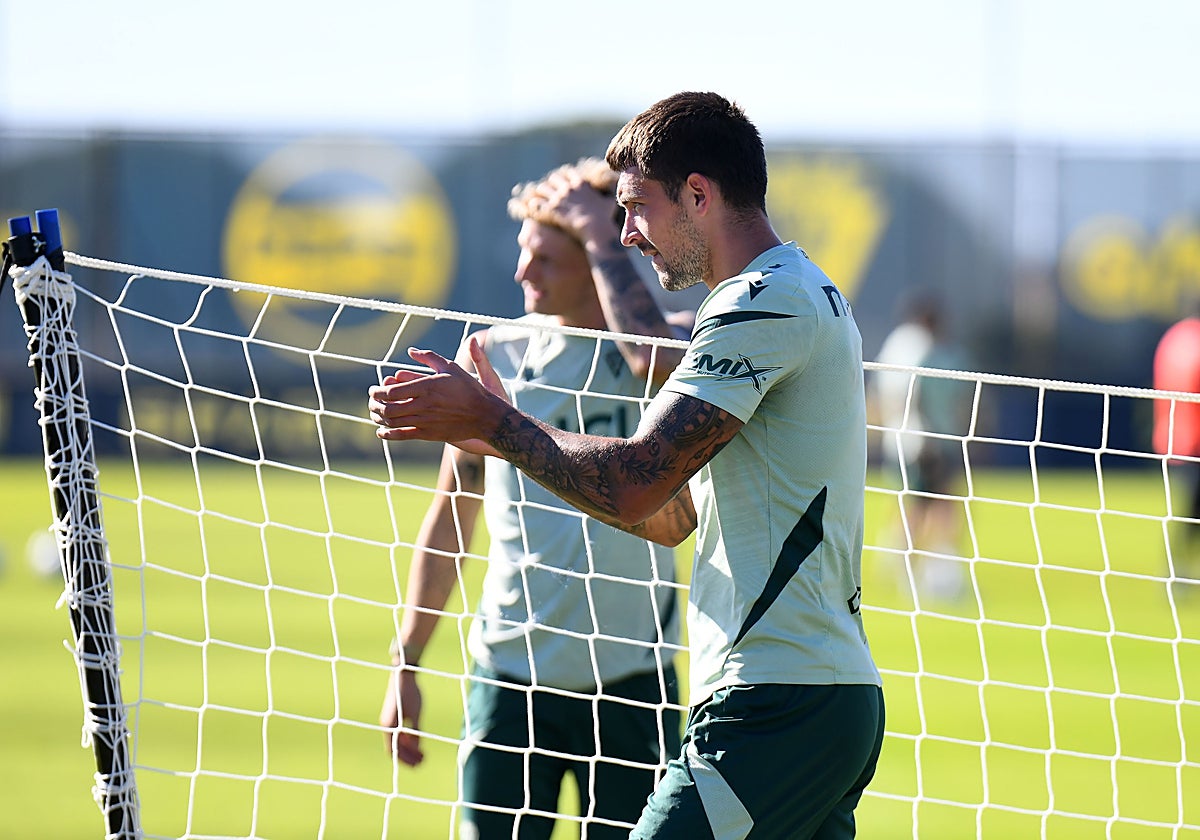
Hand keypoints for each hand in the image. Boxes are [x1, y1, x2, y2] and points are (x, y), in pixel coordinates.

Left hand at [368, 339, 507, 457]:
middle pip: (388, 408)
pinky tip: (382, 432)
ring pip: (393, 423)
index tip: (373, 390)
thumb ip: (429, 358)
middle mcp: (423, 405)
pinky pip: (402, 436)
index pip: (391, 392)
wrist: (484, 415)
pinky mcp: (428, 434)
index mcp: (426, 387)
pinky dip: (388, 435)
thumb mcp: (451, 367)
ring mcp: (425, 421)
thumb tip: (411, 351)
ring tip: (375, 414)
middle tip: (371, 402)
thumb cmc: (468, 388)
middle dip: (374, 406)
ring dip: (379, 419)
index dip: (377, 392)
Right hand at [381, 667, 423, 765]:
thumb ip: (415, 731)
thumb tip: (417, 748)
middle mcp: (386, 725)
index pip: (394, 751)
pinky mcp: (393, 716)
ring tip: (423, 755)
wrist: (403, 674)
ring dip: (409, 749)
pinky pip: (399, 733)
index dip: (406, 760)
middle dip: (409, 756)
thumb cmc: (410, 692)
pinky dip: (408, 739)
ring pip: (398, 741)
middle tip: (423, 762)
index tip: (418, 765)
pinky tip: (418, 742)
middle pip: (396, 747)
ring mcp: (389, 721)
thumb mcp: (416, 713)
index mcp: (389, 726)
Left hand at [533, 168, 617, 247]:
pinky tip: (534, 206)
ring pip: (543, 189)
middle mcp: (568, 187)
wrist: (595, 229)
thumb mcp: (609, 202)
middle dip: (551, 183)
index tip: (562, 181)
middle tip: (550, 189)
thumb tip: (617, 190)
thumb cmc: (604, 217)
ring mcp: (559, 198)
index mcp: (581, 183)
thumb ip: (610, 194)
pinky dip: (535, 204)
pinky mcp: (552, 209)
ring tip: (539, 197)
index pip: (569, 173)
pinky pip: (537, 203)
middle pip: (554, 178)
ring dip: (542, 192)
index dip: (564, 177)